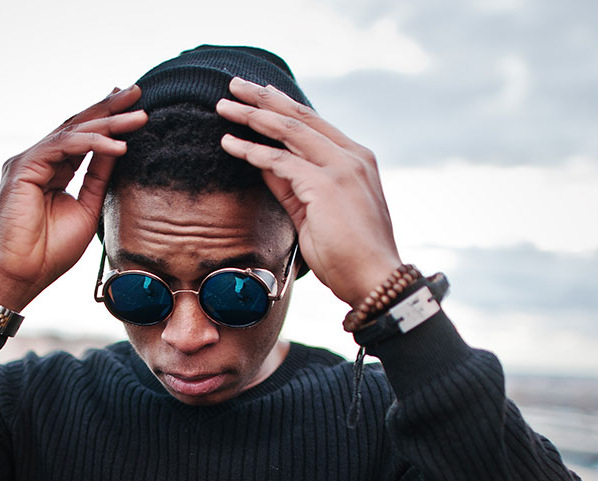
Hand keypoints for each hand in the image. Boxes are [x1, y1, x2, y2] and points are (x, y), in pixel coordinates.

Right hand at [0, 85, 146, 309]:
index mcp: (51, 171)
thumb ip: (98, 178)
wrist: (20, 273)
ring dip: (108, 123)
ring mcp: (28, 162)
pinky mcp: (23, 167)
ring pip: (72, 132)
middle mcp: (38, 161)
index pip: (82, 138)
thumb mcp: (86, 208)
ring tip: (139, 118)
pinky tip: (118, 145)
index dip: (107, 121)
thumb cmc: (49, 251)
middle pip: (77, 126)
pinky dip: (92, 144)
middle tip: (137, 91)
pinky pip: (63, 146)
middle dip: (108, 108)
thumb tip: (118, 150)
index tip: (133, 107)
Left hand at [216, 77, 402, 306]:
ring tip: (224, 106)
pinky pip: (281, 161)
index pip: (314, 123)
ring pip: (289, 131)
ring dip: (252, 116)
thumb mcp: (314, 213)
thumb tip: (263, 163)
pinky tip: (230, 144)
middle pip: (300, 117)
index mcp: (356, 160)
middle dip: (263, 98)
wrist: (374, 279)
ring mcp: (342, 168)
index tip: (258, 93)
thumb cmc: (347, 254)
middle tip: (234, 84)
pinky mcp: (327, 185)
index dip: (283, 105)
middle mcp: (352, 156)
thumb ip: (292, 185)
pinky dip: (252, 151)